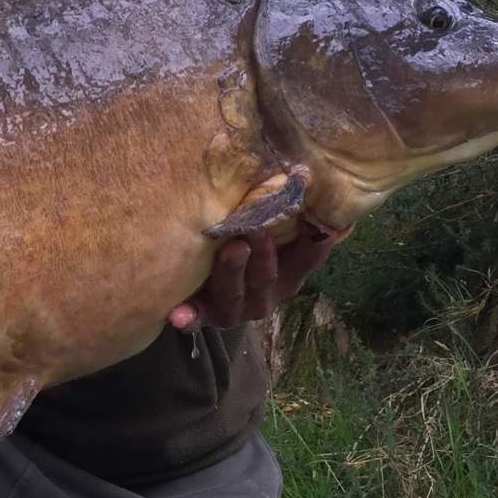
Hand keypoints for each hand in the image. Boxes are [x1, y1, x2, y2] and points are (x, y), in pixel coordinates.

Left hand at [168, 226, 344, 330]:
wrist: (206, 283)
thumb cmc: (247, 245)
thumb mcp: (272, 231)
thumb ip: (293, 214)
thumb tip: (316, 179)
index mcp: (288, 277)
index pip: (308, 259)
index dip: (313, 244)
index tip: (319, 224)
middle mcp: (264, 296)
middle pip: (267, 277)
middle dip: (264, 254)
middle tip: (256, 229)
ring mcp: (234, 309)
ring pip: (234, 294)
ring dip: (232, 272)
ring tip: (231, 249)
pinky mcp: (203, 314)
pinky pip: (196, 318)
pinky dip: (189, 316)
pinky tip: (178, 314)